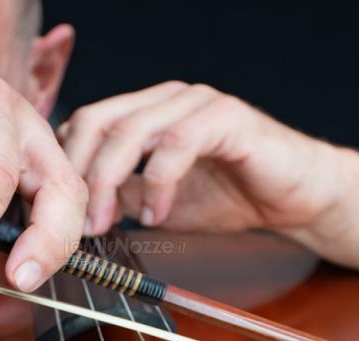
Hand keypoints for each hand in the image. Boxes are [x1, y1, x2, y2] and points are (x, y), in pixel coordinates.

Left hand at [59, 81, 358, 272]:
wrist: (299, 199)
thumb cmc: (234, 196)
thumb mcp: (159, 201)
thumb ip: (122, 195)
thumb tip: (79, 207)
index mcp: (148, 111)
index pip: (86, 123)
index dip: (66, 165)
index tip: (60, 211)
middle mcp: (168, 99)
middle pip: (98, 121)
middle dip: (79, 174)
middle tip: (78, 223)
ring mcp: (197, 104)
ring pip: (131, 131)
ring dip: (109, 182)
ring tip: (107, 223)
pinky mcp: (227, 119)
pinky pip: (177, 145)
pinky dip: (157, 184)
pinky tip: (156, 214)